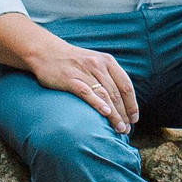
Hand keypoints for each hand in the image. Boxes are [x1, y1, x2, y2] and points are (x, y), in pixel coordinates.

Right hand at [25, 38, 139, 133]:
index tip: (135, 119)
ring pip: (105, 95)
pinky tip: (105, 113)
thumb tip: (122, 100)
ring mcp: (84, 72)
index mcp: (108, 61)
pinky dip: (98, 103)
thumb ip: (108, 77)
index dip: (132, 104)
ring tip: (119, 128)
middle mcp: (98, 65)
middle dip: (124, 114)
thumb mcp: (94, 62)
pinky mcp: (70, 79)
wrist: (46, 52)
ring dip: (114, 114)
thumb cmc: (72, 61)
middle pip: (117, 93)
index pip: (126, 85)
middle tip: (127, 129)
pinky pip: (87, 92)